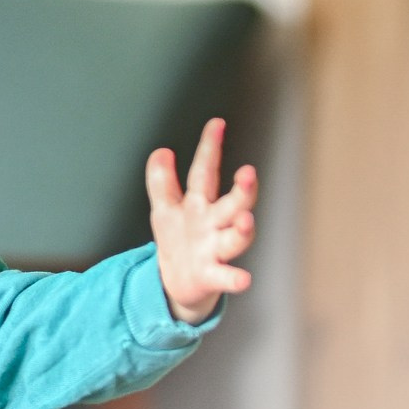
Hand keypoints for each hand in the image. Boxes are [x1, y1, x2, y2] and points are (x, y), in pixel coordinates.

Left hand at [146, 118, 257, 323]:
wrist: (180, 284)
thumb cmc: (178, 239)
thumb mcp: (165, 209)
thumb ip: (162, 182)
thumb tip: (162, 151)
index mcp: (200, 204)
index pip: (205, 172)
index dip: (209, 149)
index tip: (217, 124)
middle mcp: (214, 224)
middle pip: (231, 204)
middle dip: (243, 190)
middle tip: (247, 173)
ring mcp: (216, 250)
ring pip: (235, 238)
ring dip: (243, 229)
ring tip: (246, 220)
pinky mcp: (212, 276)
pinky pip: (226, 277)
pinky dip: (234, 279)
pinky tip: (244, 279)